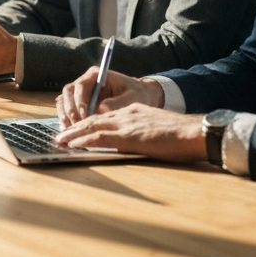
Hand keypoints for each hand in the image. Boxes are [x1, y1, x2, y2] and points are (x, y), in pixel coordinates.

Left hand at [55, 103, 206, 161]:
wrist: (195, 132)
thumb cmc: (182, 135)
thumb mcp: (157, 128)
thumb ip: (140, 131)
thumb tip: (129, 142)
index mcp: (133, 111)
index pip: (104, 116)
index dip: (87, 123)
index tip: (76, 130)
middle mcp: (126, 114)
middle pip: (93, 119)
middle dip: (74, 127)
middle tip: (60, 136)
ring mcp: (126, 124)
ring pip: (91, 126)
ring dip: (73, 134)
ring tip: (59, 141)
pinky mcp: (128, 136)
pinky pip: (99, 136)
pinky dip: (83, 140)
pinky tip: (72, 145)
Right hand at [56, 68, 164, 126]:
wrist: (142, 97)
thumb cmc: (138, 94)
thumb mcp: (133, 97)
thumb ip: (118, 102)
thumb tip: (101, 108)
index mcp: (96, 75)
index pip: (80, 85)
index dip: (79, 101)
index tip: (85, 116)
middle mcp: (85, 82)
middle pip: (68, 93)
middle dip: (69, 109)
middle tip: (76, 124)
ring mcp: (81, 93)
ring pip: (64, 101)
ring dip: (65, 115)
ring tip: (71, 130)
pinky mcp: (80, 104)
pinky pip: (67, 110)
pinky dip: (67, 120)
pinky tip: (72, 131)